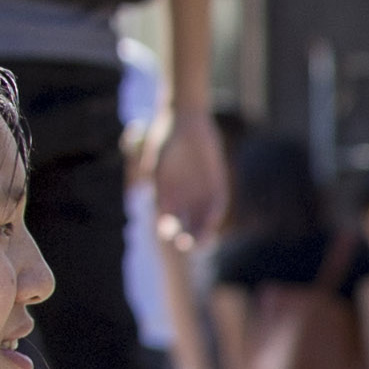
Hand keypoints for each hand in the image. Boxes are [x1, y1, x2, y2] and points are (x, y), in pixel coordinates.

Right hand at [151, 113, 222, 241]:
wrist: (187, 122)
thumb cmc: (165, 137)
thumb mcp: (157, 155)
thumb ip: (156, 174)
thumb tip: (152, 190)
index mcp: (165, 195)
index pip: (166, 220)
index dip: (167, 228)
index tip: (166, 234)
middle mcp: (183, 199)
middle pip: (185, 226)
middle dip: (186, 237)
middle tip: (187, 247)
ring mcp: (200, 195)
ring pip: (202, 221)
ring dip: (203, 234)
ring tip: (203, 244)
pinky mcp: (217, 188)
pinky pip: (216, 206)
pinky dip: (214, 216)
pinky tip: (213, 224)